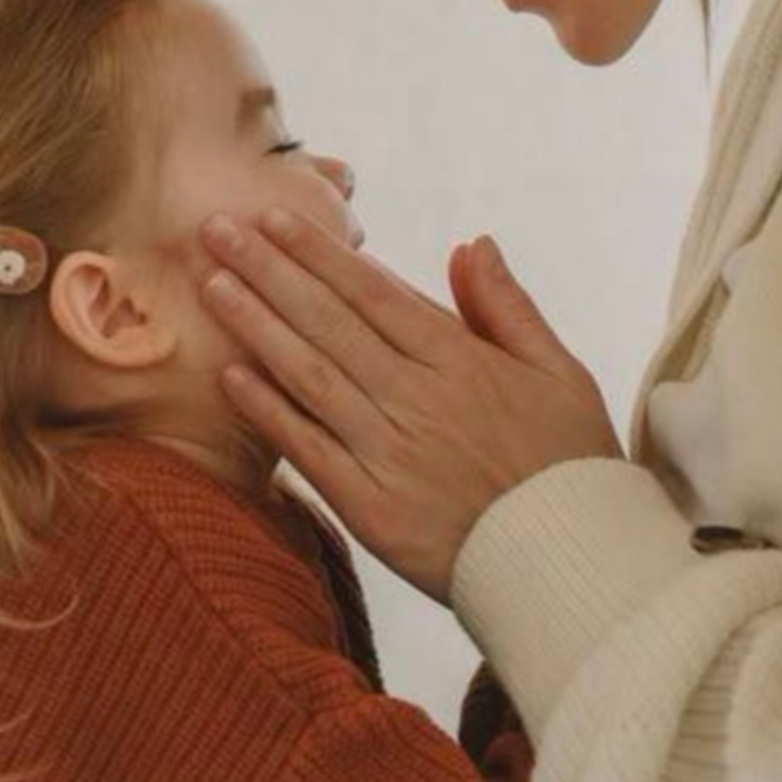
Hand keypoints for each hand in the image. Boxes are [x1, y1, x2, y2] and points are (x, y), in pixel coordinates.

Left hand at [197, 211, 624, 602]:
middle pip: (329, 321)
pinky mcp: (370, 509)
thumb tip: (472, 243)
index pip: (373, 292)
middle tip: (216, 227)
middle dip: (268, 270)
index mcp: (461, 361)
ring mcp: (389, 453)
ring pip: (309, 375)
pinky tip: (230, 375)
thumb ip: (507, 307)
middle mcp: (417, 398)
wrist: (570, 564)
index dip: (319, 252)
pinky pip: (308, 450)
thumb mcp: (561, 372)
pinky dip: (268, 411)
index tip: (275, 217)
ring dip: (256, 325)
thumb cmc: (570, 464)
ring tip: (211, 283)